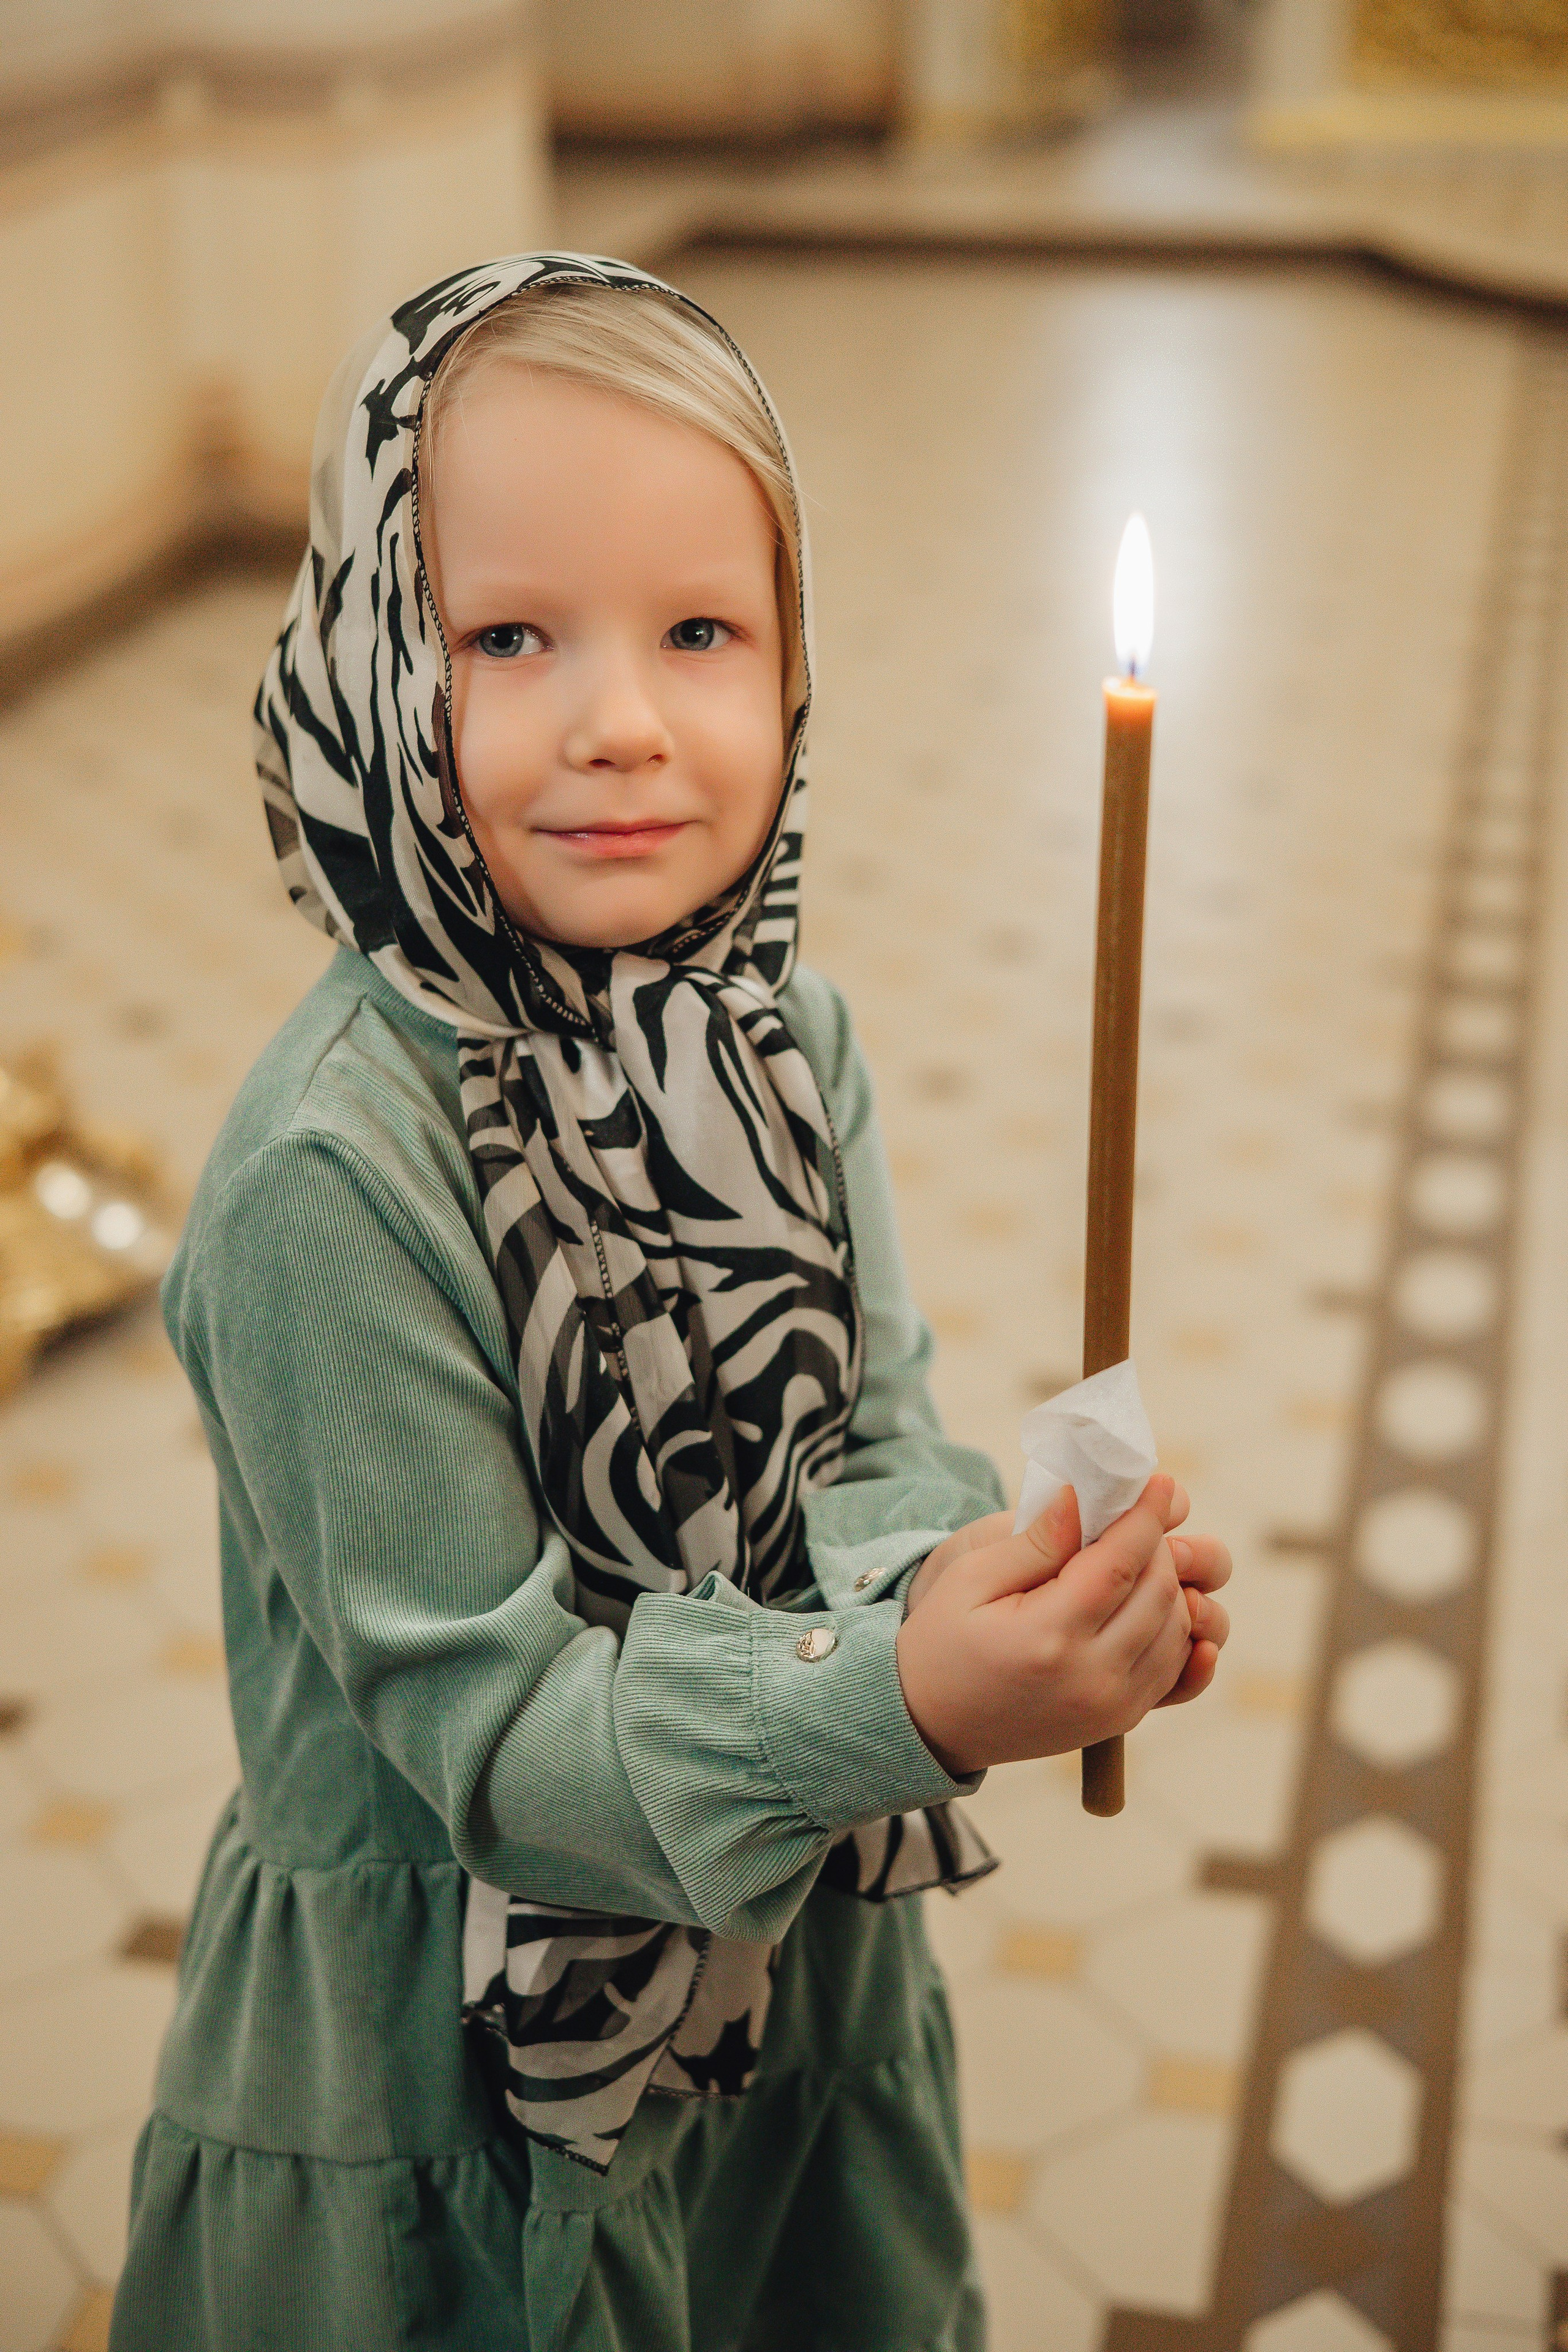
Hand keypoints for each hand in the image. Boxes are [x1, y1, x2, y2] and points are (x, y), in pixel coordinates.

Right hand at [895, 1476, 1230, 1777]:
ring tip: (1135, 1558)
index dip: (1146, 1517)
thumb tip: (1083, 1495)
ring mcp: (1112, 1708)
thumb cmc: (942, 1642)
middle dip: (1158, 1547)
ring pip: (1177, 1629)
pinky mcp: (1122, 1723)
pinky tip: (1163, 1604)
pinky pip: (1176, 1669)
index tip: (1160, 1481)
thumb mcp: (970, 1578)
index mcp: (1048, 1637)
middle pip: (1159, 1593)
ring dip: (1170, 1585)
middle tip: (1135, 1520)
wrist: (931, 1723)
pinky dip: (1177, 1630)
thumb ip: (1035, 1540)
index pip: (1120, 1563)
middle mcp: (1092, 1679)